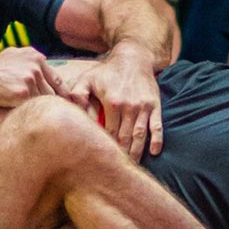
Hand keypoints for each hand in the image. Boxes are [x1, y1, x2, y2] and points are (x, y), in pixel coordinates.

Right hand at [0, 47, 68, 107]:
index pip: (56, 79)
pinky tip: (27, 114)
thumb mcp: (13, 56)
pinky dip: (31, 110)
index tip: (66, 103)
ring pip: (44, 99)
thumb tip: (44, 64)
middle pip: (53, 91)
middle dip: (53, 103)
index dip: (61, 93)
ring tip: (36, 113)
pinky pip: (34, 106)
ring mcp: (30, 78)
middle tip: (56, 113)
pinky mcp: (23, 92)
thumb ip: (30, 60)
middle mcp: (35, 66)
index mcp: (35, 57)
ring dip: (40, 107)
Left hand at [64, 44, 162, 159]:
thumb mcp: (88, 78)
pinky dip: (156, 141)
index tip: (99, 160)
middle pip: (124, 139)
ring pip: (140, 136)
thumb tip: (71, 111)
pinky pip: (157, 127)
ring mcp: (144, 108)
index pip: (108, 133)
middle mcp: (129, 107)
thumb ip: (77, 94)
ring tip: (131, 167)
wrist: (134, 57)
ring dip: (136, 153)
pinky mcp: (155, 106)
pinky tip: (154, 153)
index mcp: (112, 103)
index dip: (104, 147)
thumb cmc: (108, 70)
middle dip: (120, 156)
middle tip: (114, 171)